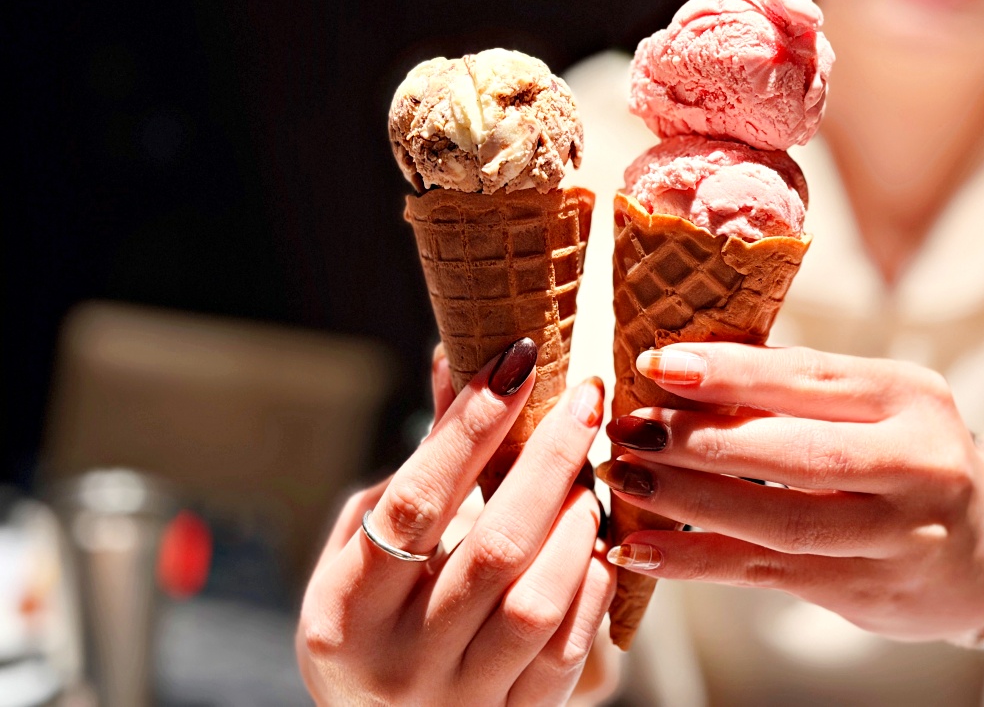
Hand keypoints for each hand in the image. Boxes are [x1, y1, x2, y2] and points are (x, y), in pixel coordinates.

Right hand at [297, 340, 614, 704]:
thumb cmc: (368, 622)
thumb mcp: (364, 547)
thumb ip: (418, 464)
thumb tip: (454, 357)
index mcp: (344, 610)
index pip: (416, 502)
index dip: (470, 427)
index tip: (516, 362)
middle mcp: (397, 662)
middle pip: (494, 545)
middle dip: (550, 458)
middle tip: (586, 397)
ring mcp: (457, 701)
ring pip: (539, 600)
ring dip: (575, 522)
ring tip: (588, 479)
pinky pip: (568, 650)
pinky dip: (591, 586)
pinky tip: (593, 543)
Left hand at [599, 342, 983, 640]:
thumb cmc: (910, 456)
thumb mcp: (879, 404)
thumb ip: (800, 387)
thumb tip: (686, 365)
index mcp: (911, 395)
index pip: (808, 378)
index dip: (728, 373)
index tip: (657, 364)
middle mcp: (916, 464)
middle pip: (794, 451)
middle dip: (699, 439)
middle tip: (628, 427)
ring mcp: (896, 536)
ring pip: (778, 518)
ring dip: (688, 500)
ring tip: (624, 477)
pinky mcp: (864, 589)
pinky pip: (765, 573)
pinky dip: (696, 561)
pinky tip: (640, 549)